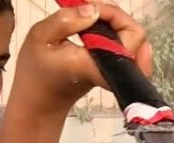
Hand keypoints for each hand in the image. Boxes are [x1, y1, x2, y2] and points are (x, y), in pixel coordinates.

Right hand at [12, 2, 151, 113]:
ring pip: (134, 42)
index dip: (114, 15)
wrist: (38, 102)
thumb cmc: (35, 73)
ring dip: (117, 24)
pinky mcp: (111, 71)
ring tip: (93, 18)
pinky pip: (128, 50)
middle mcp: (109, 70)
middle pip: (137, 37)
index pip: (128, 36)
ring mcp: (113, 72)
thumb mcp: (39, 38)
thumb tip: (93, 10)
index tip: (89, 9)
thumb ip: (65, 20)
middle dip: (118, 17)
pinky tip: (104, 28)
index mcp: (94, 64)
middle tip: (92, 11)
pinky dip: (120, 34)